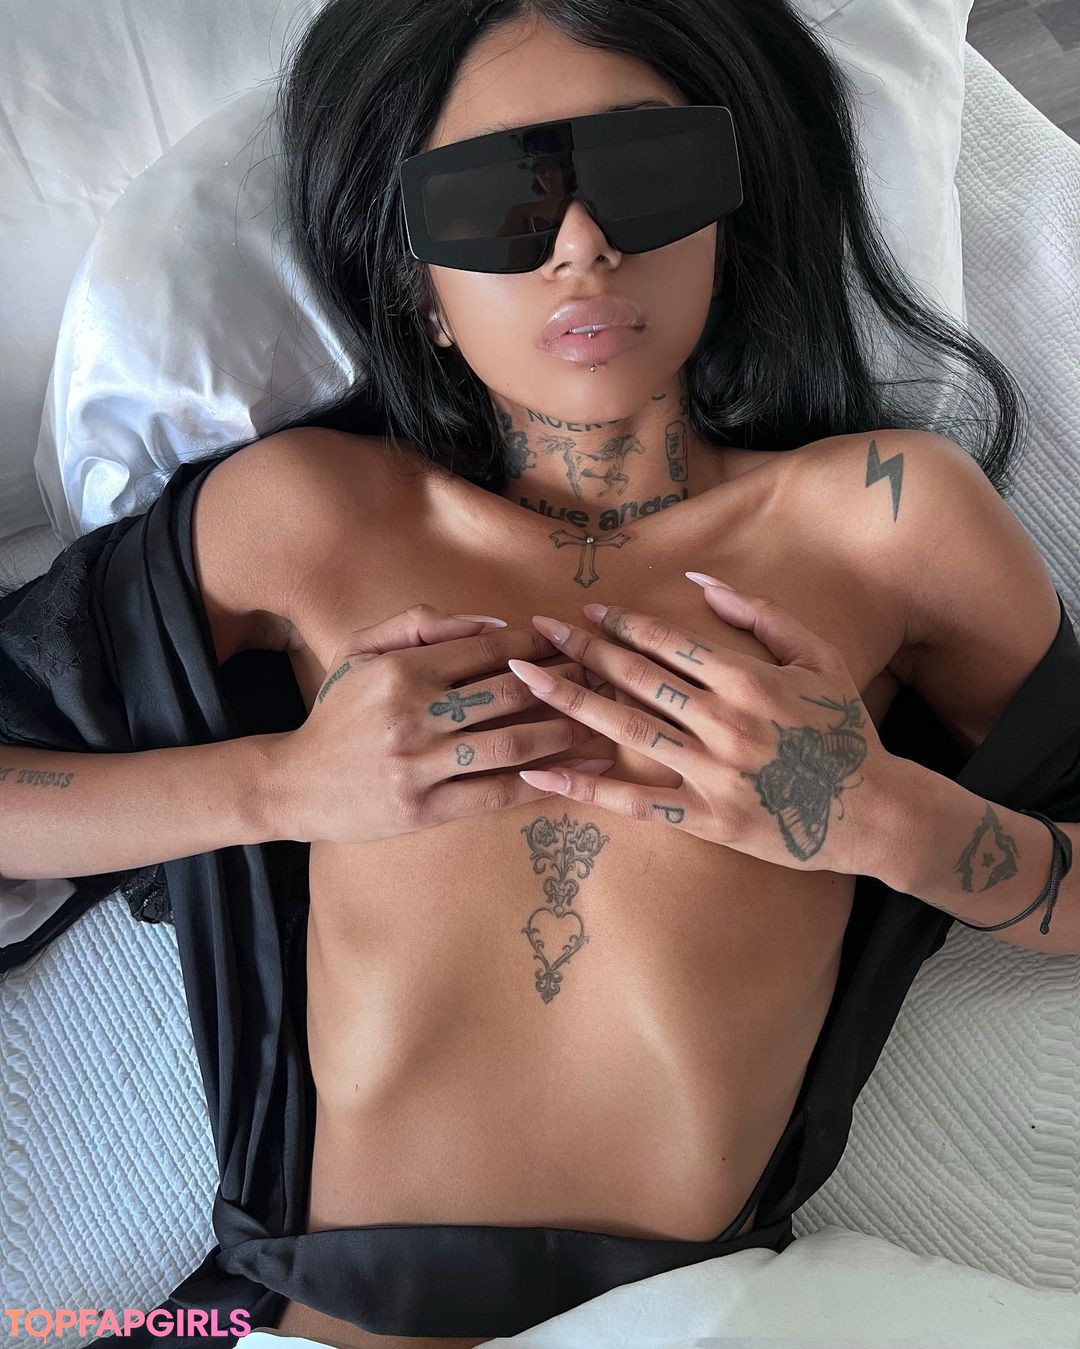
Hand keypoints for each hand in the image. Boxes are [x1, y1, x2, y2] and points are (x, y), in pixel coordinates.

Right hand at [270, 603, 611, 844]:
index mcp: (402, 670)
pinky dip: (537, 782)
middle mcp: (413, 714)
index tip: (574, 643)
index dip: (539, 646)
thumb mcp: (361, 651)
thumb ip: (418, 624)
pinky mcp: (424, 810)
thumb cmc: (337, 713)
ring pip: (512, 744)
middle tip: (606, 679)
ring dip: (565, 733)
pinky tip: (571, 774)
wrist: (294, 784)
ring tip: (602, 727)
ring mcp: (420, 765)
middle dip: (566, 683)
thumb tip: (491, 623)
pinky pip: (495, 794)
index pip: (489, 650)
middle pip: (511, 693)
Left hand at [505, 576, 892, 873]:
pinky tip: (541, 771)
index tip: (585, 613)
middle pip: (637, 678)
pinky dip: (586, 786)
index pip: (668, 642)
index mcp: (749, 679)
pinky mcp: (708, 819)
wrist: (876, 812)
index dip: (621, 624)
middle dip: (582, 650)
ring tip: (524, 680)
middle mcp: (725, 721)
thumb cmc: (846, 732)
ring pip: (627, 730)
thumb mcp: (819, 659)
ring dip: (570, 702)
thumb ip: (763, 616)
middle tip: (536, 632)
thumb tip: (701, 583)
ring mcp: (714, 773)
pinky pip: (636, 801)